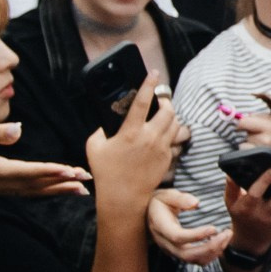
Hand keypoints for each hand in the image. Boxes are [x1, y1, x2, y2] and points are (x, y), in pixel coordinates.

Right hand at [85, 85, 181, 209]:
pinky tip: (162, 133)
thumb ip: (101, 129)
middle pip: (168, 110)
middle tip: (158, 100)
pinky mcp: (167, 158)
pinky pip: (174, 139)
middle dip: (165, 101)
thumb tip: (108, 120)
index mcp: (130, 132)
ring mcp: (161, 148)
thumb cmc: (106, 172)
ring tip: (162, 115)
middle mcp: (149, 138)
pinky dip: (171, 132)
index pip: (143, 101)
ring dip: (170, 115)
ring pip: (175, 123)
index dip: (149, 84)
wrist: (123, 198)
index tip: (153, 73)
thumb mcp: (94, 146)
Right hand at [148, 189, 229, 262]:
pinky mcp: (178, 253)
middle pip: (187, 254)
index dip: (196, 235)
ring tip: (226, 237)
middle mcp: (165, 243)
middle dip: (210, 247)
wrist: (150, 214)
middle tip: (226, 234)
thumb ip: (180, 198)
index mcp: (160, 227)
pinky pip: (195, 260)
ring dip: (212, 252)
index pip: (178, 237)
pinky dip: (210, 255)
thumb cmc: (159, 203)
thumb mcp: (166, 195)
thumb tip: (195, 203)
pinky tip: (220, 243)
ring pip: (192, 259)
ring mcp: (171, 250)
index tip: (213, 228)